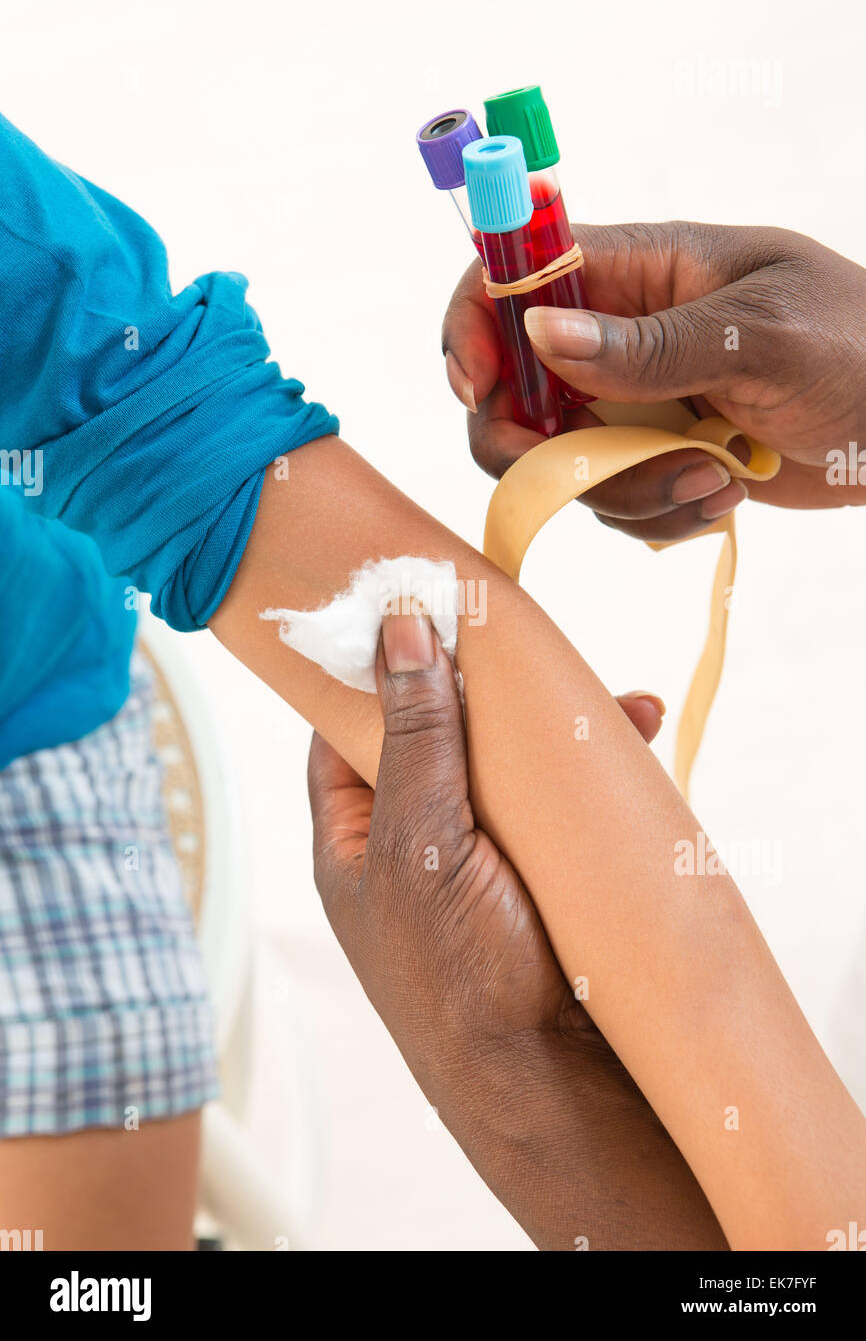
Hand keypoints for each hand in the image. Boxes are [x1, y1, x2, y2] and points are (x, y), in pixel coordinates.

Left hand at [307, 604, 725, 1249]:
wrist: (545, 1080)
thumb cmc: (455, 978)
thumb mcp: (421, 843)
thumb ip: (413, 737)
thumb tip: (398, 630)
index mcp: (354, 832)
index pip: (345, 724)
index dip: (372, 664)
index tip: (412, 603)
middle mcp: (413, 835)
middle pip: (438, 730)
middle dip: (486, 685)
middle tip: (525, 638)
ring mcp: (479, 850)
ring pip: (507, 759)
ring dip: (555, 723)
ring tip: (613, 698)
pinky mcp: (540, 864)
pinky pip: (560, 795)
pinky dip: (594, 765)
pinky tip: (634, 737)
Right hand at [442, 221, 865, 542]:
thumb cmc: (863, 347)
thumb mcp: (764, 336)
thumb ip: (651, 342)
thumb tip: (542, 332)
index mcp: (640, 270)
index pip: (514, 277)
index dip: (474, 328)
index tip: (481, 391)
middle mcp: (620, 335)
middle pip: (514, 391)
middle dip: (537, 448)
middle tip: (590, 475)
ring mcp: (635, 403)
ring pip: (562, 462)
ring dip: (624, 490)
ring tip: (715, 479)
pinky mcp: (657, 458)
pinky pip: (612, 500)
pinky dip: (658, 514)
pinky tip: (726, 493)